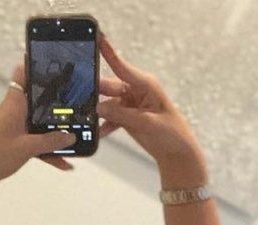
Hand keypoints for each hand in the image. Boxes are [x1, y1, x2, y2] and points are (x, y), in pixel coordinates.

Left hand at [0, 63, 76, 191]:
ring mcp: (16, 126)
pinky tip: (65, 162)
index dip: (37, 66)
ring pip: (40, 122)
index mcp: (15, 103)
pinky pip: (38, 141)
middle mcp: (15, 110)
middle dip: (57, 102)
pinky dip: (50, 150)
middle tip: (77, 103)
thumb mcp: (28, 148)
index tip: (56, 65)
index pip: (23, 73)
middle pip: (38, 98)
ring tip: (75, 136)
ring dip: (56, 130)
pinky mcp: (17, 141)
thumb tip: (71, 136)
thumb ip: (51, 141)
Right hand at [96, 36, 205, 173]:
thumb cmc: (172, 134)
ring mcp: (130, 104)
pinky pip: (110, 117)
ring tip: (87, 118)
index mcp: (145, 84)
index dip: (108, 52)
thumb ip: (123, 115)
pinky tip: (98, 132)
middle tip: (80, 97)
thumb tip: (99, 108)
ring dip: (97, 112)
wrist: (177, 154)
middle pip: (109, 86)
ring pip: (107, 103)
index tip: (96, 38)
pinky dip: (104, 125)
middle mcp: (135, 90)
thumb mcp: (148, 123)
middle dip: (95, 92)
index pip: (122, 66)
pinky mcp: (126, 117)